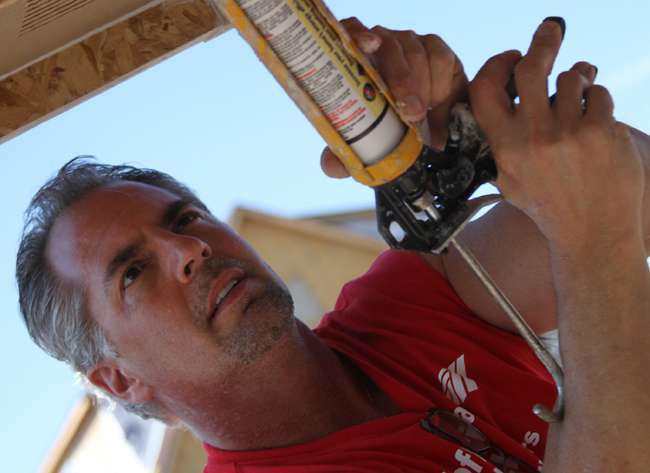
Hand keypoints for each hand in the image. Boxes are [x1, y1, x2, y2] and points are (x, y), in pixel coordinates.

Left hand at [321, 18, 466, 177]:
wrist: (427, 137)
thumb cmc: (389, 133)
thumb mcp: (368, 146)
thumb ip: (346, 156)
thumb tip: (330, 166)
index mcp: (355, 60)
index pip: (350, 32)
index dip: (358, 35)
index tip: (369, 45)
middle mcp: (381, 45)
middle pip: (389, 44)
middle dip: (401, 79)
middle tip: (410, 112)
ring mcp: (409, 44)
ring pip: (416, 52)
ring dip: (421, 87)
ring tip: (420, 116)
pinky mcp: (437, 49)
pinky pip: (441, 58)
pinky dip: (440, 84)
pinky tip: (436, 103)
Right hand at [469, 20, 643, 251]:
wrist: (592, 232)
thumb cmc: (549, 207)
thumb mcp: (510, 180)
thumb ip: (502, 143)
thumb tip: (504, 104)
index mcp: (505, 146)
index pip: (486, 88)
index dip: (497, 63)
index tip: (512, 56)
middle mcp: (534, 136)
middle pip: (532, 66)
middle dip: (543, 42)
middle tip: (550, 32)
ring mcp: (569, 132)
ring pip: (573, 77)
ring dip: (578, 81)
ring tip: (581, 96)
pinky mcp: (602, 131)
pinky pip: (600, 94)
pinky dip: (598, 101)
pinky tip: (596, 120)